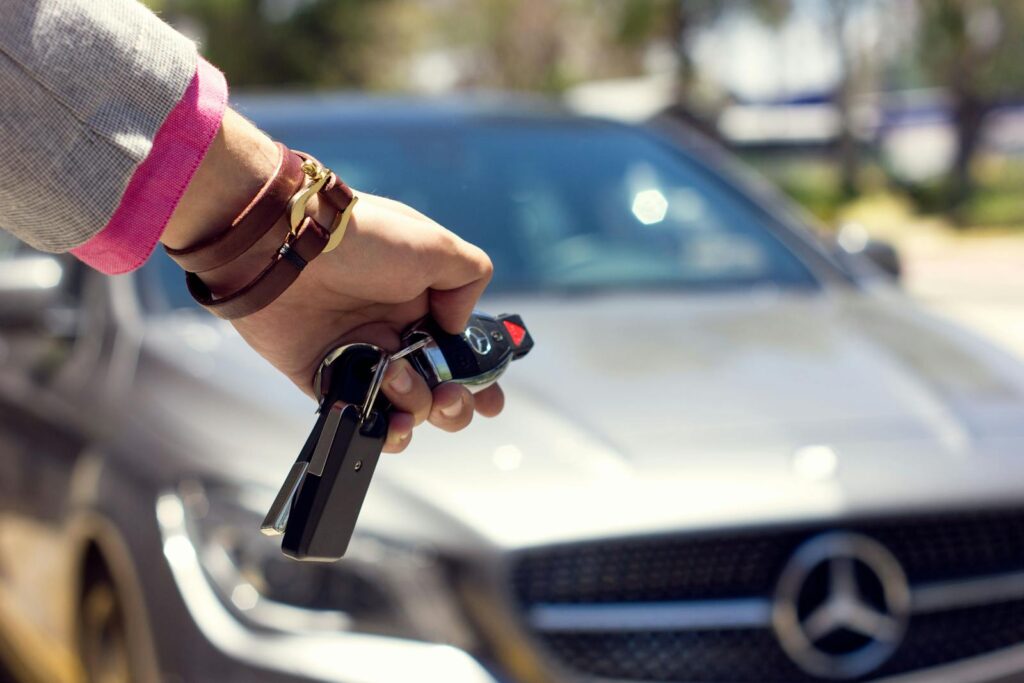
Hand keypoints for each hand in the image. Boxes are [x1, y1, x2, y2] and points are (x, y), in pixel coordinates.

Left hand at [162, 109, 503, 451]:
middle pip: (439, 388)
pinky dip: (381, 430)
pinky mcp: (324, 377)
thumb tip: (459, 326)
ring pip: (405, 407)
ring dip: (416, 406)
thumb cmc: (361, 238)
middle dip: (455, 404)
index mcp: (423, 302)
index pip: (461, 349)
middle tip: (450, 396)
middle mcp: (395, 332)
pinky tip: (390, 425)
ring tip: (396, 378)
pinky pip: (359, 415)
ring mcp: (361, 356)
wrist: (286, 245)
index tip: (491, 399)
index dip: (480, 378)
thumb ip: (468, 279)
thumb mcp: (434, 244)